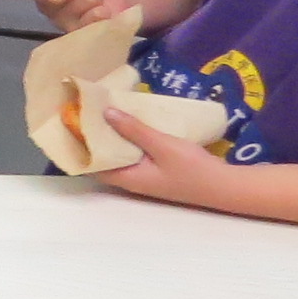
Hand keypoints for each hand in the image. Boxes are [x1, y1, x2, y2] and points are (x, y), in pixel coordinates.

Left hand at [92, 106, 238, 209]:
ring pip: (120, 155)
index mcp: (127, 178)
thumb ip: (134, 130)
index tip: (72, 124)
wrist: (225, 186)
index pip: (92, 166)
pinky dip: (129, 140)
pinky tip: (131, 122)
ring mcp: (145, 176)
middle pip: (104, 159)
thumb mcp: (161, 145)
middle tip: (87, 112)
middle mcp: (132, 180)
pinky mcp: (157, 171)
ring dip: (113, 137)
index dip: (80, 147)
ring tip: (104, 112)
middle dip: (95, 138)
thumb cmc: (191, 168)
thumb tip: (105, 113)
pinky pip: (135, 154)